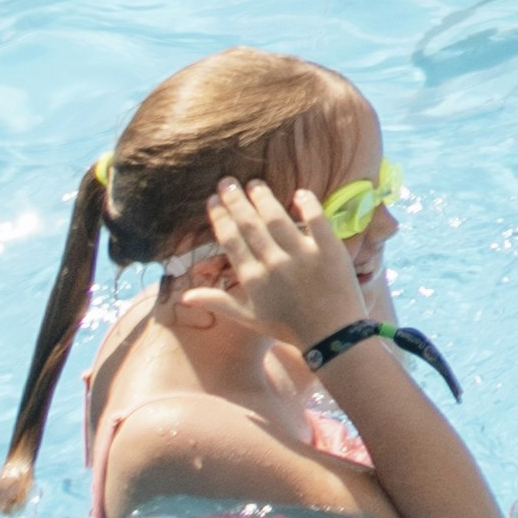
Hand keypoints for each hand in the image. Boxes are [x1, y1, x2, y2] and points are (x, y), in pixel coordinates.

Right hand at [182, 177, 370, 352]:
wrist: (332, 336)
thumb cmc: (288, 327)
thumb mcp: (249, 318)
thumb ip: (218, 302)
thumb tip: (185, 295)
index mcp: (253, 279)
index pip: (231, 240)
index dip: (220, 217)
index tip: (213, 200)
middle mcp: (274, 264)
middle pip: (250, 225)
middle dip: (236, 201)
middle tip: (227, 182)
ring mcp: (303, 255)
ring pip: (277, 218)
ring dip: (264, 198)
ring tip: (254, 184)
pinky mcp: (330, 249)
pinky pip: (316, 219)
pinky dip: (307, 204)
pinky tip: (299, 193)